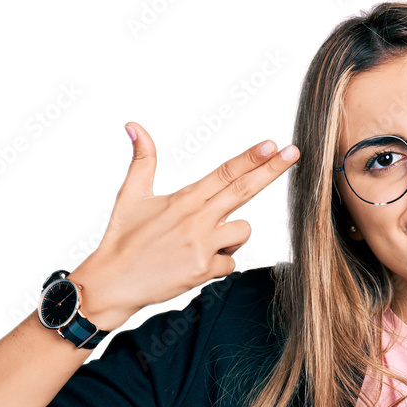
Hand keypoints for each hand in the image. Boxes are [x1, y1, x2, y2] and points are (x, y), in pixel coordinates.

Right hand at [68, 122, 298, 330]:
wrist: (113, 281)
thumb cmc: (122, 238)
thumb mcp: (131, 194)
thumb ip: (143, 160)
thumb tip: (134, 125)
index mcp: (184, 198)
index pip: (225, 172)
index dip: (251, 157)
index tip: (272, 143)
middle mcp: (196, 218)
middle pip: (243, 190)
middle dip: (271, 170)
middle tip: (294, 152)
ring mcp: (201, 245)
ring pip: (242, 232)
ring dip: (231, 238)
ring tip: (199, 245)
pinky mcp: (203, 270)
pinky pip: (230, 263)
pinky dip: (218, 265)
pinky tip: (193, 266)